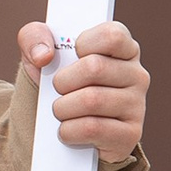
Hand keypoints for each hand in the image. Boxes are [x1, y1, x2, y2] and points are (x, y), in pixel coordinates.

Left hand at [17, 17, 147, 161]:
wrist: (56, 127)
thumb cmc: (57, 82)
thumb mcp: (40, 52)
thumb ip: (34, 37)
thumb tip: (43, 56)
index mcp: (123, 48)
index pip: (112, 36)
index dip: (83, 44)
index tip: (72, 54)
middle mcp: (136, 75)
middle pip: (94, 67)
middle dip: (63, 81)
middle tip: (58, 89)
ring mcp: (136, 105)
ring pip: (91, 100)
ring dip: (63, 108)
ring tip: (61, 110)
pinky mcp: (129, 135)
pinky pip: (92, 128)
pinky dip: (69, 131)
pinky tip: (67, 130)